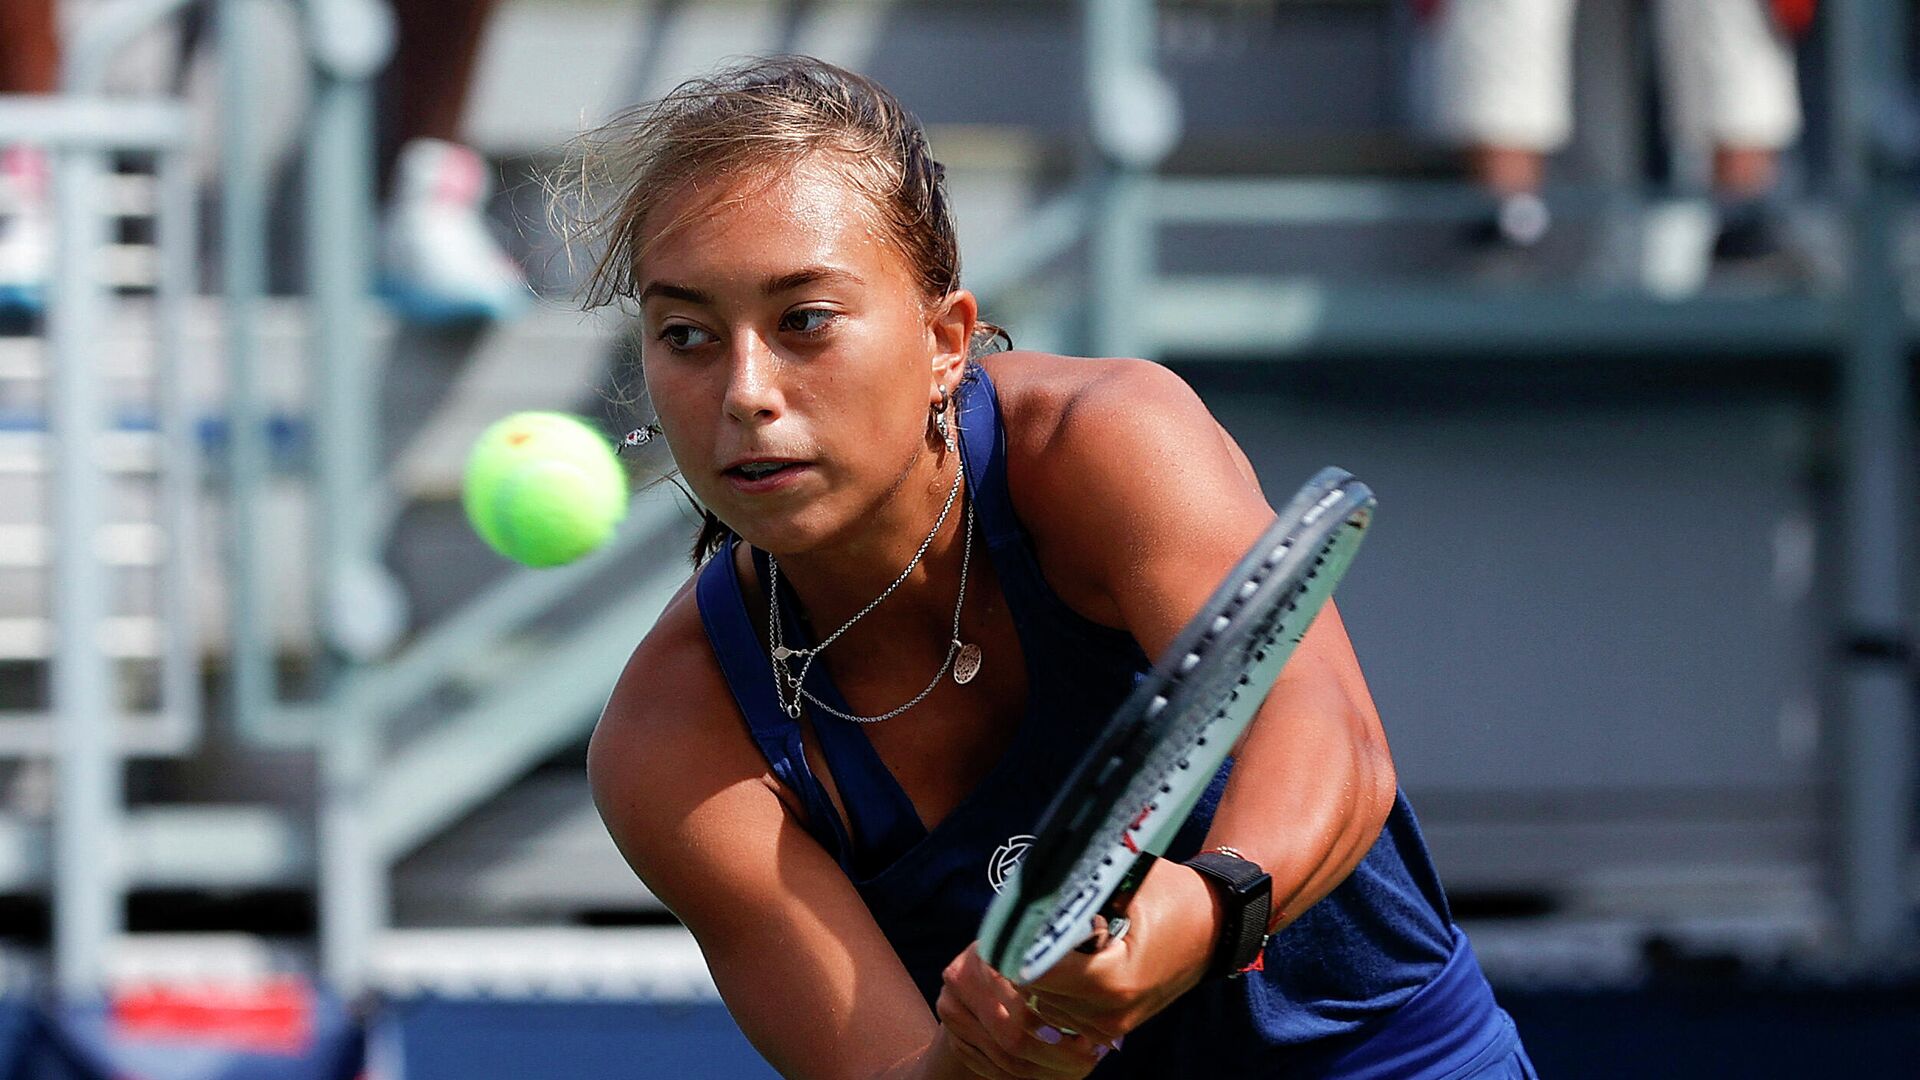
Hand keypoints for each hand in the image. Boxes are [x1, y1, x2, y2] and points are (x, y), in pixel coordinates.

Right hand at [937, 945, 1111, 1078]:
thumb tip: (1104, 1000)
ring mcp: (951, 1010)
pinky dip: (1025, 1076)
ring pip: (1004, 1058)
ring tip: (1077, 1065)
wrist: (983, 969)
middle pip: (1011, 1036)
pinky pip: (992, 1069)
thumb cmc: (1031, 956)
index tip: (1087, 1038)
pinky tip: (1050, 1070)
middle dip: (1056, 1056)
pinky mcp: (953, 1037)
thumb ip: (1065, 967)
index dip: (1055, 1025)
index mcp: (987, 950)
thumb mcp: (1045, 951)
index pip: (1021, 999)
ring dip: (1045, 1070)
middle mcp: (961, 978)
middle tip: (1089, 1060)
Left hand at [1016, 859, 1219, 1046]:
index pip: (1035, 968)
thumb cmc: (1175, 896)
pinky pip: (1061, 1007)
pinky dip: (1061, 982)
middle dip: (1036, 951)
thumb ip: (1078, 890)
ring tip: (1076, 939)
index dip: (1021, 939)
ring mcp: (1109, 1026)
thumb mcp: (1126, 880)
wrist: (1217, 926)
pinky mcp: (1110, 1027)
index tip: (1024, 914)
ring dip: (1047, 968)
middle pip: (1034, 985)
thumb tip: (1032, 891)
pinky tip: (1082, 956)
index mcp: (1112, 980)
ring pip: (1043, 999)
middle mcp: (1108, 1013)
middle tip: (1058, 920)